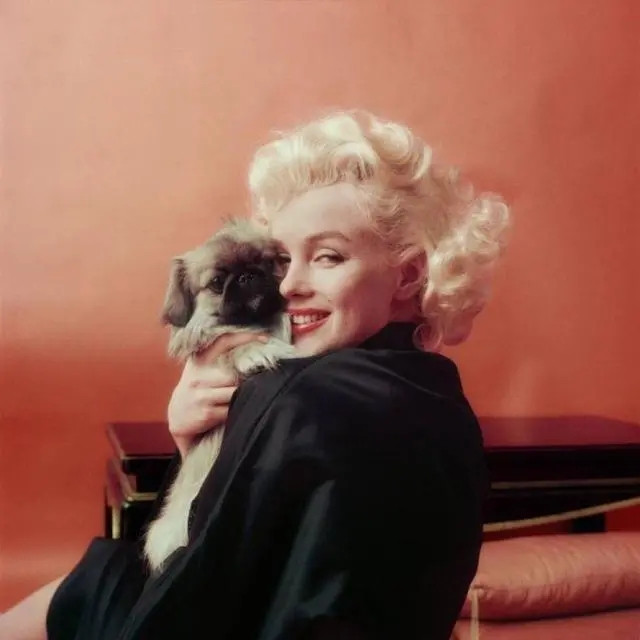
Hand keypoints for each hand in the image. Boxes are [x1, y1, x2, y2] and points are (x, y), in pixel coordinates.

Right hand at [167, 332, 268, 458]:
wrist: (178, 417)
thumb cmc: (196, 388)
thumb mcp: (200, 367)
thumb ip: (218, 355)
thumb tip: (252, 345)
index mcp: (200, 360)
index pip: (225, 341)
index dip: (246, 337)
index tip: (265, 338)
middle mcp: (198, 376)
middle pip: (234, 373)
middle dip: (246, 377)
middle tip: (256, 378)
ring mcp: (201, 395)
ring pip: (235, 391)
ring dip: (243, 394)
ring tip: (245, 394)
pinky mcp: (206, 413)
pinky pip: (232, 409)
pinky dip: (237, 408)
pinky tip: (235, 407)